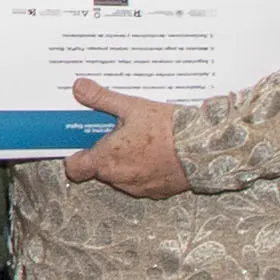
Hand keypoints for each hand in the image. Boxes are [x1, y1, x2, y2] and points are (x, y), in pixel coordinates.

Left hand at [62, 79, 191, 197]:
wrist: (204, 148)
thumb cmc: (167, 129)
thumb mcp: (131, 107)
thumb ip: (101, 99)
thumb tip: (79, 87)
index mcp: (107, 160)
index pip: (75, 168)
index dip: (76, 156)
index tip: (83, 143)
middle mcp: (119, 179)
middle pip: (100, 170)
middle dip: (106, 153)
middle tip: (118, 133)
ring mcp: (139, 188)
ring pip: (122, 177)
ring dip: (125, 163)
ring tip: (140, 141)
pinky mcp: (158, 192)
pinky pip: (143, 183)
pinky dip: (144, 171)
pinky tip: (156, 154)